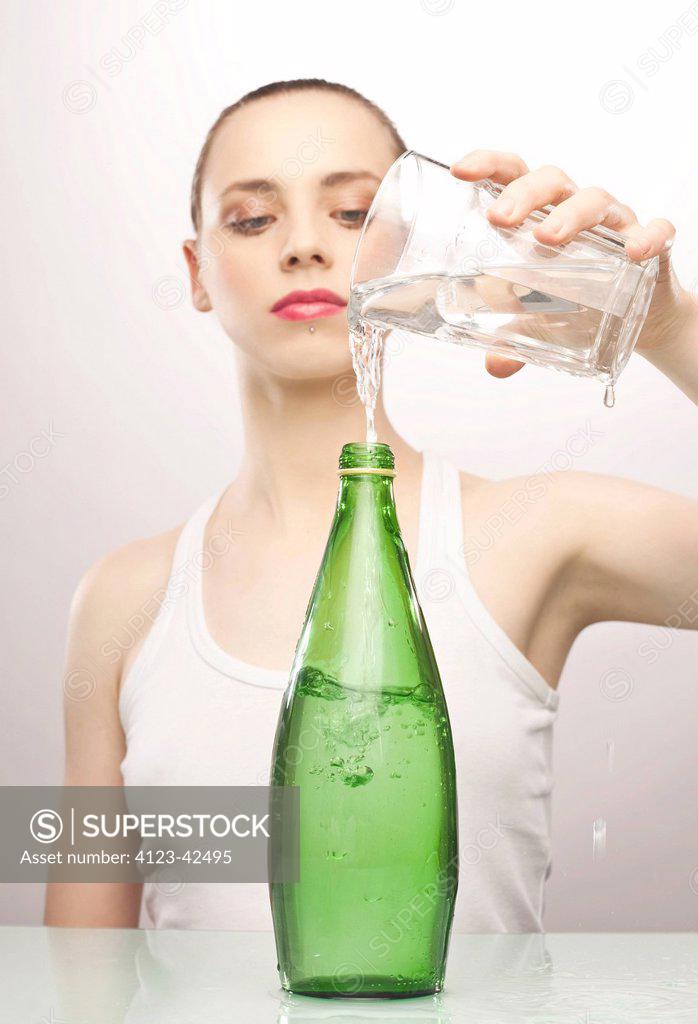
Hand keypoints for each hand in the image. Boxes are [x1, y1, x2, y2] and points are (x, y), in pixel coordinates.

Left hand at [450, 150, 687, 378]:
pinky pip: (657, 231)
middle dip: (524, 194)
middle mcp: (577, 210)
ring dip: (571, 215)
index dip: (488, 165)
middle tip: (500, 219)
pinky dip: (648, 236)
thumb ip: (513, 338)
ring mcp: (615, 224)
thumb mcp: (539, 322)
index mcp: (542, 215)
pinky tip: (634, 252)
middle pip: (552, 182)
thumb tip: (495, 366)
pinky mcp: (651, 245)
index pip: (514, 175)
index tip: (459, 172)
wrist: (638, 319)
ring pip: (596, 201)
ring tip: (548, 239)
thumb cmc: (578, 301)